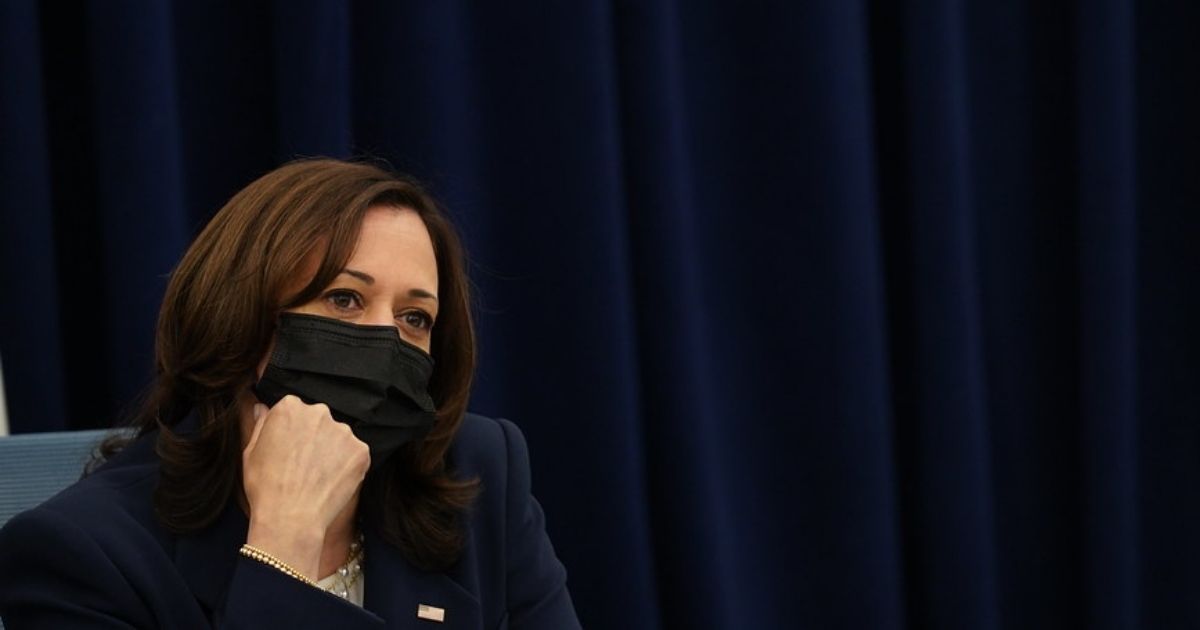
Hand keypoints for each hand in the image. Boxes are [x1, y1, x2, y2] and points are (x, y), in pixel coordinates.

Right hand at [241, 395, 369, 578]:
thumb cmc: (265, 487)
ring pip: (338, 437)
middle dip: (314, 438)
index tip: (289, 450)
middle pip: (319, 421)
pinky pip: (354, 455)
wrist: (290, 518)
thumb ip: (261, 424)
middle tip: (304, 466)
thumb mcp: (251, 452)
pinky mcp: (361, 451)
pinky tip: (332, 482)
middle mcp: (319, 412)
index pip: (295, 411)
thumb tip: (264, 408)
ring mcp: (343, 431)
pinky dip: (347, 466)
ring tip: (317, 477)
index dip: (292, 432)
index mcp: (290, 407)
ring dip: (332, 451)